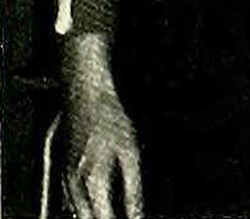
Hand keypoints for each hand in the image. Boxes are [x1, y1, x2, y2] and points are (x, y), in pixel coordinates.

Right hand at [62, 38, 142, 218]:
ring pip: (77, 213)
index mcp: (93, 180)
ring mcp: (66, 177)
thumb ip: (133, 188)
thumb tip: (137, 214)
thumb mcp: (130, 151)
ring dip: (94, 215)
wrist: (85, 91)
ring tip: (111, 210)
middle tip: (125, 215)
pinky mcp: (63, 170)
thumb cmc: (108, 116)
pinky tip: (96, 205)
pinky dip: (83, 208)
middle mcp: (75, 184)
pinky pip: (70, 200)